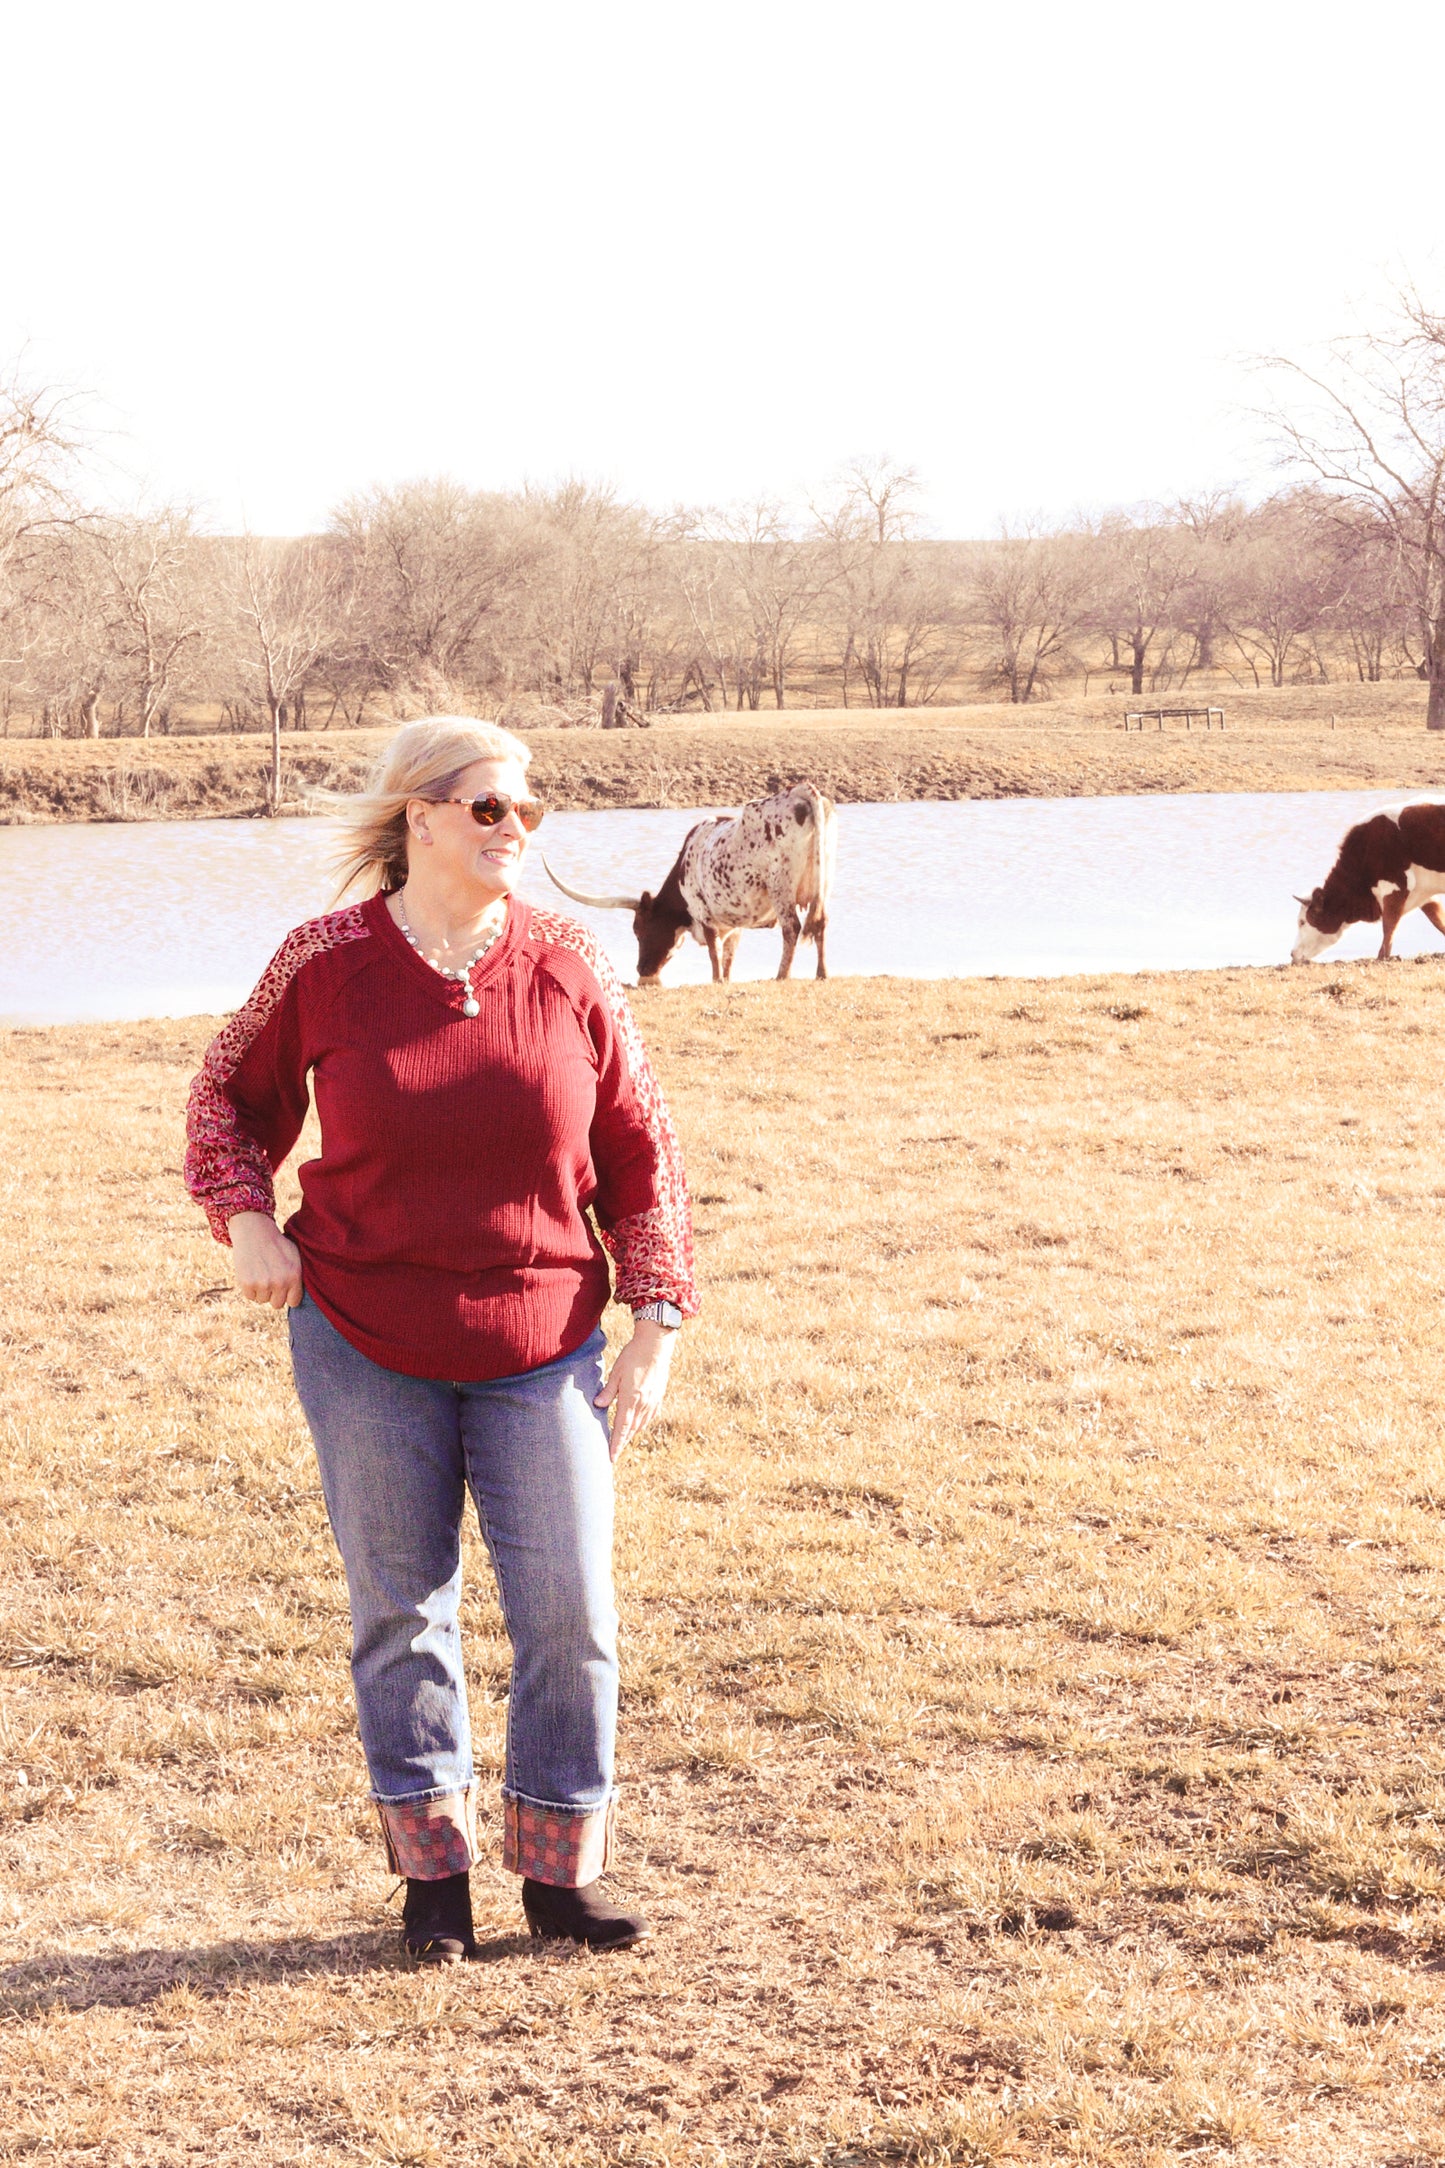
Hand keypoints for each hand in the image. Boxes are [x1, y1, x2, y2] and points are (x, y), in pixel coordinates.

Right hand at [229, 1211, 303, 1309]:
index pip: (294, 1302)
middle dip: (273, 1294)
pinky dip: (249, 1288)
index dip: (288, 1295)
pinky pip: (250, 1296)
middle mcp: (280, 1282)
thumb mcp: (295, 1256)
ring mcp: (263, 1283)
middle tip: (270, 1278)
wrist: (254, 1231)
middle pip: (277, 1304)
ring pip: (262, 1300)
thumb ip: (298, 1276)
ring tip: (261, 1271)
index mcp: (294, 1276)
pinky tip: (252, 1272)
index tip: (284, 1288)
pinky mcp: (247, 1283)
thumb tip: (300, 1296)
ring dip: (261, 1290)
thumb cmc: (277, 1244)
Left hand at [593, 1318, 676, 1462]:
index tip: (611, 1457)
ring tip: (623, 1441)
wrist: (656, 1346)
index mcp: (631, 1399)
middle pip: (631, 1430)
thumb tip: (598, 1406)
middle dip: (622, 1442)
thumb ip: (608, 1391)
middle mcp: (644, 1404)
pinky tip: (639, 1424)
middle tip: (614, 1453)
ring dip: (631, 1434)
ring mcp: (653, 1401)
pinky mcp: (659, 1396)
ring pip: (641, 1424)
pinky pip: (650, 1416)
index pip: (621, 1428)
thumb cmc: (633, 1356)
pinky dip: (642, 1424)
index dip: (616, 1444)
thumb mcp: (616, 1372)